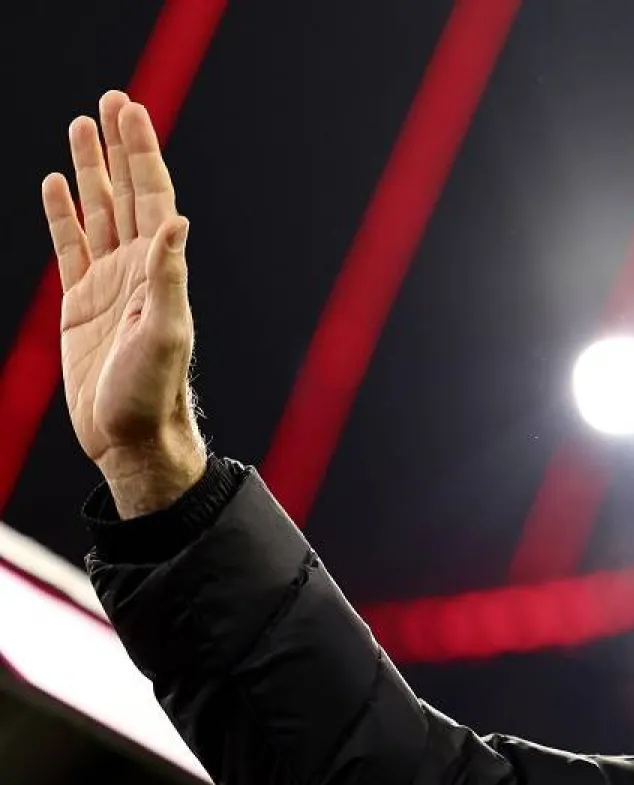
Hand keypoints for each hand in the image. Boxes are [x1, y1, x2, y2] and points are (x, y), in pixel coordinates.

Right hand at [42, 91, 205, 516]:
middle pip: (125, 192)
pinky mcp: (80, 304)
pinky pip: (70, 247)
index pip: (152, 195)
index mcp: (160, 270)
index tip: (131, 110)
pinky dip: (64, 214)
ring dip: (90, 170)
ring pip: (97, 212)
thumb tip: (177, 222)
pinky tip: (58, 186)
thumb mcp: (165, 334)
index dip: (141, 152)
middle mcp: (137, 269)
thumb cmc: (153, 393)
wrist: (130, 437)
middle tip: (110, 99)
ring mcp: (108, 283)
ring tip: (80, 127)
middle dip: (118, 146)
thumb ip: (168, 278)